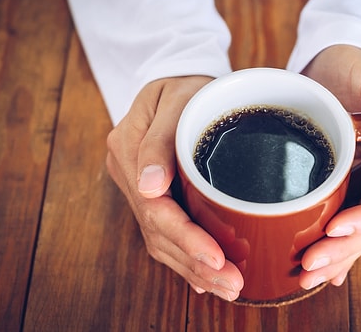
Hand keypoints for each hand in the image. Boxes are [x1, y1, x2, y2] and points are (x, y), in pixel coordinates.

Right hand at [106, 76, 243, 300]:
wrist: (179, 75)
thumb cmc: (186, 83)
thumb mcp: (177, 98)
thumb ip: (159, 141)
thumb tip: (150, 187)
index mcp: (128, 148)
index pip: (155, 208)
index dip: (186, 238)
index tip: (217, 258)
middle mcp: (130, 173)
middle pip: (158, 231)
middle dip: (196, 263)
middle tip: (232, 284)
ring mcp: (139, 184)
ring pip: (161, 238)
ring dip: (193, 267)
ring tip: (226, 286)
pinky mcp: (154, 191)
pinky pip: (165, 230)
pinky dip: (186, 256)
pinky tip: (204, 277)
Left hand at [298, 45, 360, 289]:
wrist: (334, 59)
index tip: (337, 228)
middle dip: (344, 248)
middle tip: (311, 265)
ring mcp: (360, 183)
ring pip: (354, 229)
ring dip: (334, 256)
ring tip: (305, 278)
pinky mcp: (337, 183)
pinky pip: (337, 218)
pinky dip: (332, 246)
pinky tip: (321, 271)